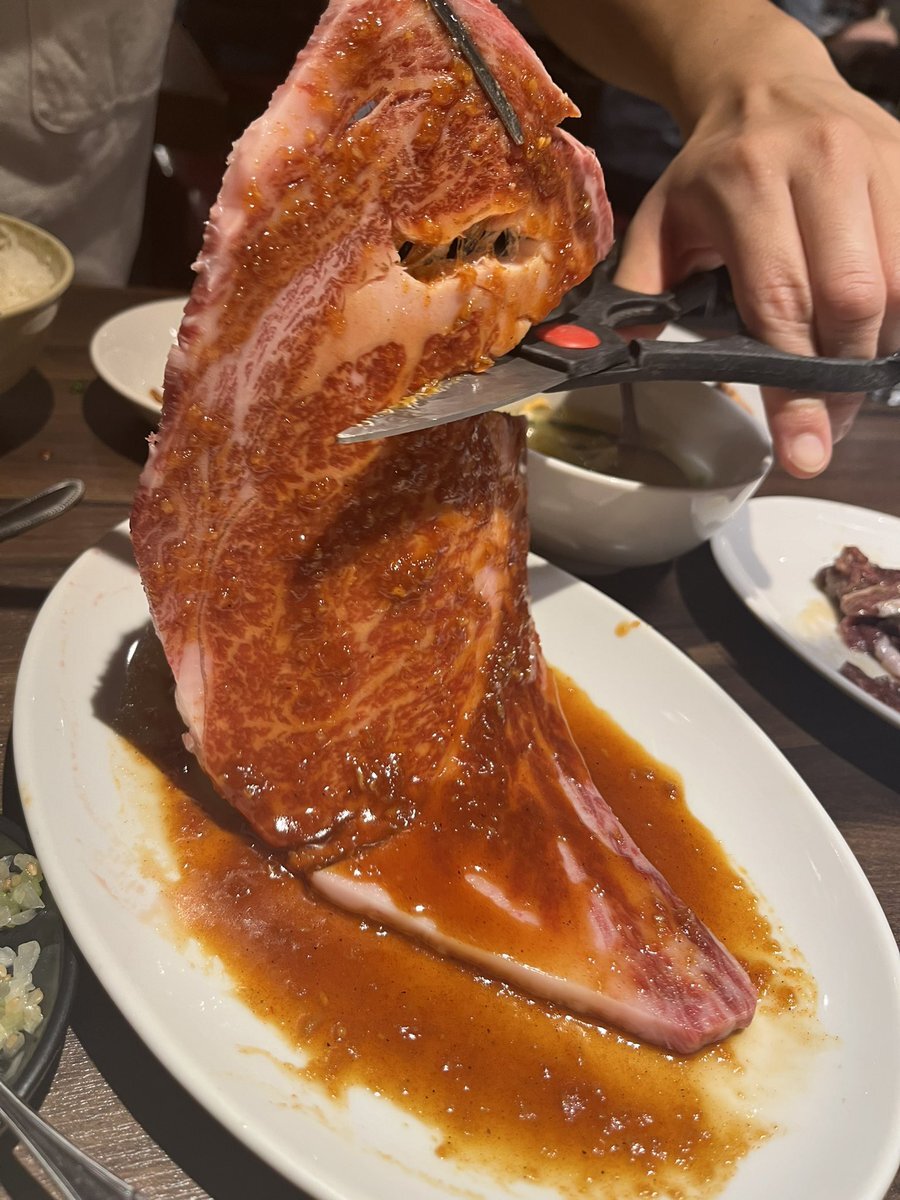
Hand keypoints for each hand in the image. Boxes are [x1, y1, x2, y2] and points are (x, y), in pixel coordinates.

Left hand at [614, 67, 899, 476]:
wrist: (765, 86)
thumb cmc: (709, 171)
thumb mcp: (658, 224)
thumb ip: (639, 292)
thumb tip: (622, 361)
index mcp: (747, 183)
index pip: (782, 301)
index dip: (795, 385)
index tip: (805, 449)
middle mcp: (822, 164)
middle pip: (853, 298)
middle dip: (841, 378)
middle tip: (824, 424)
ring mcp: (879, 160)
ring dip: (880, 349)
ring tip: (848, 381)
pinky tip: (875, 336)